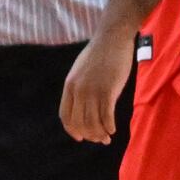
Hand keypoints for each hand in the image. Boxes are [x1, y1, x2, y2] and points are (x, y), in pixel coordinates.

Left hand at [61, 22, 135, 142]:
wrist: (112, 39)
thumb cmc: (99, 55)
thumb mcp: (81, 71)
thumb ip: (79, 87)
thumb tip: (82, 103)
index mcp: (69, 86)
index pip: (66, 116)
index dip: (72, 129)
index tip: (81, 137)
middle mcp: (78, 91)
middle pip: (79, 122)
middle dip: (89, 135)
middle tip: (99, 140)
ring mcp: (93, 91)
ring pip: (93, 121)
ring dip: (100, 133)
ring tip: (107, 137)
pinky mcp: (108, 90)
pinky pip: (106, 115)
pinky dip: (109, 126)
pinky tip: (113, 130)